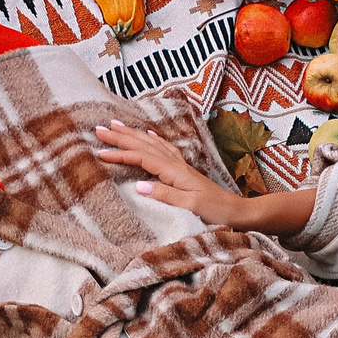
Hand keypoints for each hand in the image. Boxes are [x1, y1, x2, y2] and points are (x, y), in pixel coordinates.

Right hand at [93, 121, 249, 228]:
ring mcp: (180, 166)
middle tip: (100, 129)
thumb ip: (166, 195)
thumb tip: (139, 186)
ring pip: (152, 145)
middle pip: (144, 146)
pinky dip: (153, 140)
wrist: (237, 211)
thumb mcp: (190, 206)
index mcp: (175, 172)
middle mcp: (177, 165)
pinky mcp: (184, 171)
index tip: (100, 152)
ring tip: (116, 125)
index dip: (121, 154)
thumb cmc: (216, 211)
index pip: (142, 158)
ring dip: (133, 135)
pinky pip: (164, 149)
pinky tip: (148, 135)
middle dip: (121, 137)